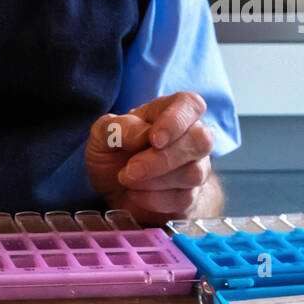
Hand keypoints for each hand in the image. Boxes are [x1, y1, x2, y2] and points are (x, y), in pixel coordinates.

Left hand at [85, 91, 214, 223]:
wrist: (113, 188)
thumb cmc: (113, 152)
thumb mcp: (102, 135)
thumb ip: (116, 127)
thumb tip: (142, 134)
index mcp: (168, 111)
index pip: (190, 104)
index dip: (177, 120)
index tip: (154, 139)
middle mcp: (190, 135)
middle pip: (201, 141)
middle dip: (163, 159)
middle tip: (131, 169)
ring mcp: (195, 166)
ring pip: (195, 173)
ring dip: (155, 181)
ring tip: (127, 179)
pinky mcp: (191, 194)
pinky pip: (184, 198)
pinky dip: (154, 199)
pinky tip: (135, 194)